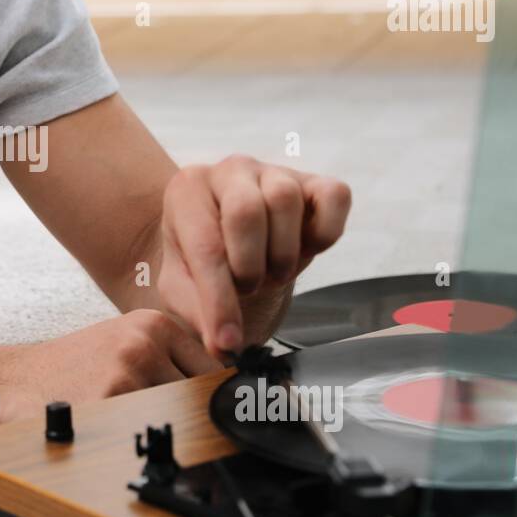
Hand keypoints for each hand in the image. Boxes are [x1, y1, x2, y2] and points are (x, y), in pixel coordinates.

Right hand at [0, 310, 218, 424]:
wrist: (14, 381)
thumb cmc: (69, 368)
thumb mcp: (123, 343)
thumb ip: (168, 358)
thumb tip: (222, 387)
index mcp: (152, 324)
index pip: (212, 366)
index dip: (212, 396)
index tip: (211, 411)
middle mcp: (144, 342)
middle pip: (199, 393)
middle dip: (186, 415)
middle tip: (164, 422)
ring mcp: (129, 371)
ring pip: (176, 415)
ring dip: (160, 428)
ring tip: (126, 420)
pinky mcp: (112, 401)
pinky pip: (148, 431)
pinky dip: (137, 438)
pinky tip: (111, 427)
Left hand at [157, 155, 350, 360]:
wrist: (232, 248)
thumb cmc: (203, 266)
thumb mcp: (184, 290)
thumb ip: (197, 314)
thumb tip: (226, 346)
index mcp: (187, 191)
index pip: (205, 247)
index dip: (219, 302)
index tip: (226, 342)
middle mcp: (229, 171)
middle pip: (246, 211)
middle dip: (250, 266)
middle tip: (248, 288)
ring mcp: (274, 171)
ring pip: (286, 199)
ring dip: (283, 253)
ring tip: (272, 272)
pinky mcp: (315, 182)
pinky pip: (333, 197)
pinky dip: (325, 232)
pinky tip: (304, 250)